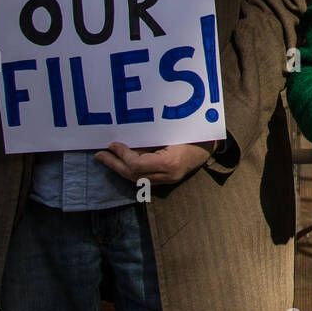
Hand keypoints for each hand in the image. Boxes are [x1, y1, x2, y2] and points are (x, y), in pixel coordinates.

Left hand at [95, 141, 212, 185]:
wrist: (212, 145)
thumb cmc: (194, 133)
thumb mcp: (173, 130)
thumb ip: (151, 137)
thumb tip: (126, 137)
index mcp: (171, 162)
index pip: (137, 164)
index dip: (122, 155)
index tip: (112, 144)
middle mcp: (169, 175)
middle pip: (134, 175)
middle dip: (114, 164)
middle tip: (99, 155)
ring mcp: (169, 180)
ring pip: (136, 180)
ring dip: (119, 169)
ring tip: (106, 159)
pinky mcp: (168, 180)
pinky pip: (143, 179)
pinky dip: (130, 171)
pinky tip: (121, 164)